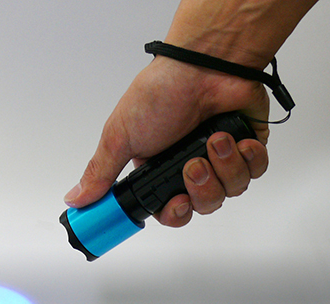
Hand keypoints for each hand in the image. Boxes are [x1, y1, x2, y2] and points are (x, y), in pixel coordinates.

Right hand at [64, 55, 269, 226]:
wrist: (204, 63)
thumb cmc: (162, 94)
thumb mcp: (120, 136)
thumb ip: (101, 172)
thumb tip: (76, 197)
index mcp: (159, 170)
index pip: (167, 210)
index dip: (173, 214)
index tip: (175, 206)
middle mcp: (190, 169)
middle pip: (201, 206)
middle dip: (200, 190)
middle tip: (192, 165)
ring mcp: (220, 160)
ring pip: (229, 192)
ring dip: (222, 167)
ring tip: (213, 140)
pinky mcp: (247, 149)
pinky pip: (254, 172)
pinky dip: (247, 157)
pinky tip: (235, 138)